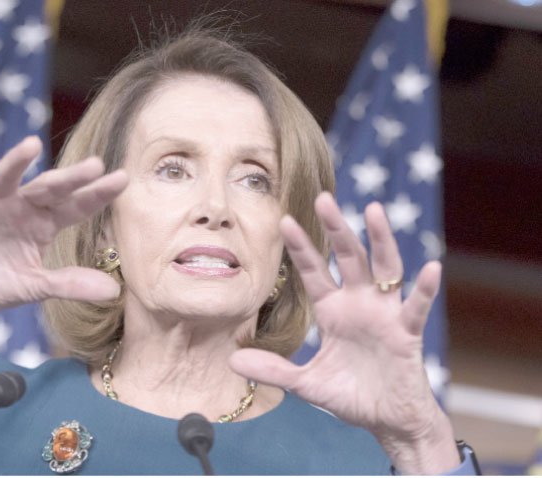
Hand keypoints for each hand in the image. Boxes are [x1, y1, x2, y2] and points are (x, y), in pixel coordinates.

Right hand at [0, 137, 127, 316]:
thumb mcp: (33, 288)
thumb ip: (68, 285)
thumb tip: (114, 291)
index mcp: (45, 224)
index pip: (77, 207)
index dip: (98, 194)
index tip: (123, 179)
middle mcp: (23, 206)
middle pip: (49, 188)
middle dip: (71, 177)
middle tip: (95, 164)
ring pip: (8, 178)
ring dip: (18, 161)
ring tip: (32, 144)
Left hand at [230, 192, 458, 472]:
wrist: (387, 420)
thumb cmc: (350, 395)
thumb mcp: (306, 383)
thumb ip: (274, 370)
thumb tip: (232, 360)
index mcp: (333, 311)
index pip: (314, 272)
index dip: (301, 248)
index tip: (284, 220)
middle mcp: (359, 304)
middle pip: (347, 258)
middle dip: (337, 229)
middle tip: (323, 198)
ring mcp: (385, 315)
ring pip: (384, 269)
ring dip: (380, 241)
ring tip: (374, 211)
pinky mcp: (407, 333)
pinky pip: (416, 307)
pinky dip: (424, 289)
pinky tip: (431, 268)